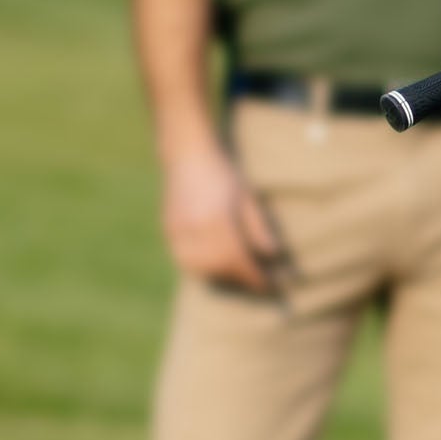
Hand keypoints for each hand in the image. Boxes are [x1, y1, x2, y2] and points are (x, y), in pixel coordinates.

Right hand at [163, 145, 283, 289]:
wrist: (188, 154)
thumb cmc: (224, 174)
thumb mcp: (248, 199)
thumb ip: (258, 229)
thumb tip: (272, 256)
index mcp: (218, 221)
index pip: (239, 260)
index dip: (255, 276)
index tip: (270, 285)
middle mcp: (196, 229)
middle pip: (219, 268)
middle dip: (239, 279)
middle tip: (256, 282)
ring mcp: (179, 231)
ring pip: (199, 269)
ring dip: (220, 277)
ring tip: (236, 275)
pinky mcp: (168, 230)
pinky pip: (185, 259)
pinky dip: (200, 268)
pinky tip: (214, 265)